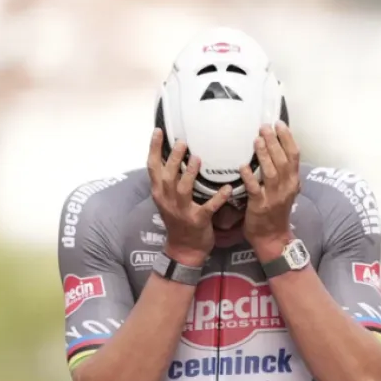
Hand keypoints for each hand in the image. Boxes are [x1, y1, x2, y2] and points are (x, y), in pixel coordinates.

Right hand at [148, 129, 229, 266]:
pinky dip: (219, 198)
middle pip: (167, 176)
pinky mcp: (199, 221)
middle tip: (182, 142)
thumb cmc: (177, 221)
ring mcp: (183, 211)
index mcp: (159, 193)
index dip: (153, 149)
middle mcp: (168, 200)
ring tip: (198, 159)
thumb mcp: (166, 200)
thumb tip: (173, 156)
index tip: (158, 131)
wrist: (184, 249)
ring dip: (190, 174)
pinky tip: (228, 188)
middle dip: (173, 158)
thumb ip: (168, 180)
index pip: (152, 168)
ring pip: (184, 190)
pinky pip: (209, 208)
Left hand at [240, 122, 302, 251]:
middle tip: (264, 127)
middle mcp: (286, 187)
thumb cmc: (276, 212)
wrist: (272, 238)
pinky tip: (243, 166)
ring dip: (264, 155)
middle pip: (283, 160)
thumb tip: (276, 150)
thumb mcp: (285, 191)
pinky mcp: (260, 206)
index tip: (279, 124)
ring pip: (271, 172)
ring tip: (257, 140)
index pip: (294, 156)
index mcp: (293, 182)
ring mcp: (274, 197)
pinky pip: (255, 189)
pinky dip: (250, 177)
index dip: (287, 138)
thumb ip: (283, 173)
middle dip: (275, 142)